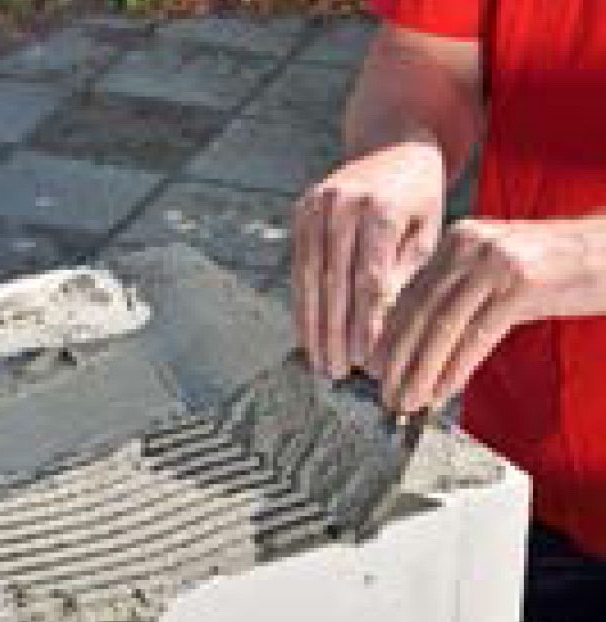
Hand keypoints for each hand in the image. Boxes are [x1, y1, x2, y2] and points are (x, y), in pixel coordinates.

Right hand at [291, 137, 444, 377]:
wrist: (392, 143)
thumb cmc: (419, 199)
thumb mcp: (427, 234)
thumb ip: (405, 278)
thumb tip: (385, 336)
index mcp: (382, 208)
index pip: (370, 279)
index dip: (366, 323)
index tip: (366, 360)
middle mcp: (343, 204)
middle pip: (335, 283)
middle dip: (335, 333)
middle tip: (338, 372)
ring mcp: (316, 206)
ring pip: (311, 278)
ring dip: (313, 326)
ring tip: (320, 362)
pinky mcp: (301, 211)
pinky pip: (299, 266)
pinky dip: (302, 304)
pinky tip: (307, 334)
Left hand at [369, 216, 603, 412]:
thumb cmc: (558, 272)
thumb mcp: (498, 275)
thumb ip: (461, 297)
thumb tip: (420, 344)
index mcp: (458, 239)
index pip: (411, 294)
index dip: (389, 336)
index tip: (375, 369)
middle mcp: (470, 244)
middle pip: (419, 310)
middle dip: (397, 359)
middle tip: (384, 394)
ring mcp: (496, 261)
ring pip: (442, 326)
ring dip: (420, 371)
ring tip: (407, 400)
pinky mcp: (522, 283)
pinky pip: (477, 335)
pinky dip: (455, 368)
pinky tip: (441, 392)